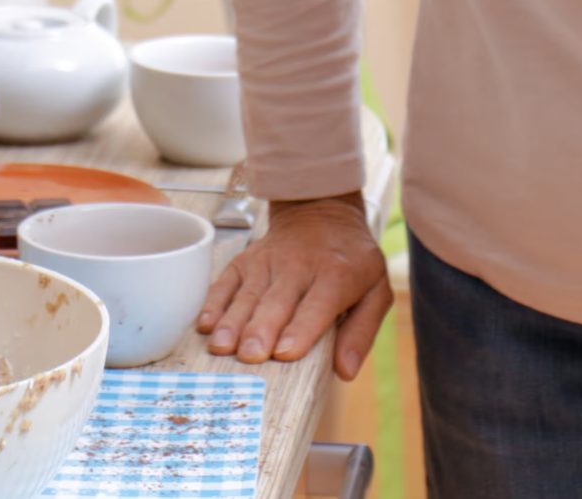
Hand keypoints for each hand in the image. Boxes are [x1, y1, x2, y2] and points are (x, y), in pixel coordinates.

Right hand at [198, 193, 392, 381]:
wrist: (321, 210)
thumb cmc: (352, 260)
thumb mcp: (376, 289)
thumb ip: (363, 330)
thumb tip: (345, 371)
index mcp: (336, 275)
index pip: (317, 305)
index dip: (301, 329)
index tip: (285, 352)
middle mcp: (299, 267)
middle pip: (277, 302)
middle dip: (261, 329)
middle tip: (249, 356)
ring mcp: (268, 263)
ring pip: (248, 295)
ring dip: (233, 322)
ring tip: (221, 348)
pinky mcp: (245, 261)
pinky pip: (226, 283)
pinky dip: (214, 303)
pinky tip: (206, 326)